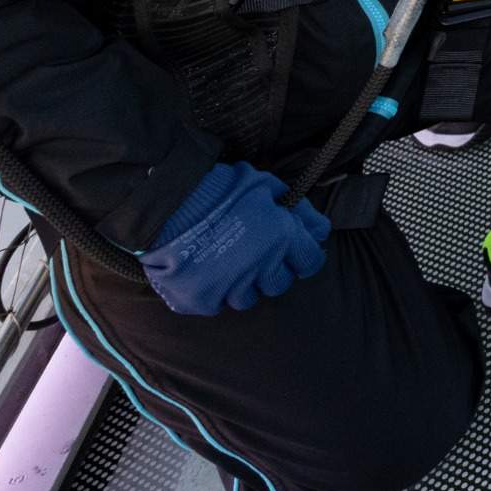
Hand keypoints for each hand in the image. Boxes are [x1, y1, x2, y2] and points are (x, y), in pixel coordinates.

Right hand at [141, 162, 328, 315]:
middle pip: (280, 284)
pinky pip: (218, 304)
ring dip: (243, 283)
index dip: (303, 254)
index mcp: (281, 238)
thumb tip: (321, 230)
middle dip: (273, 269)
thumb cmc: (220, 189)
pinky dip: (214, 291)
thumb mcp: (266, 186)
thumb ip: (299, 210)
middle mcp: (260, 267)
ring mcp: (230, 287)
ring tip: (227, 259)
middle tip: (255, 252)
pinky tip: (206, 269)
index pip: (311, 262)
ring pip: (248, 298)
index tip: (293, 250)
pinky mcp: (202, 300)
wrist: (169, 201)